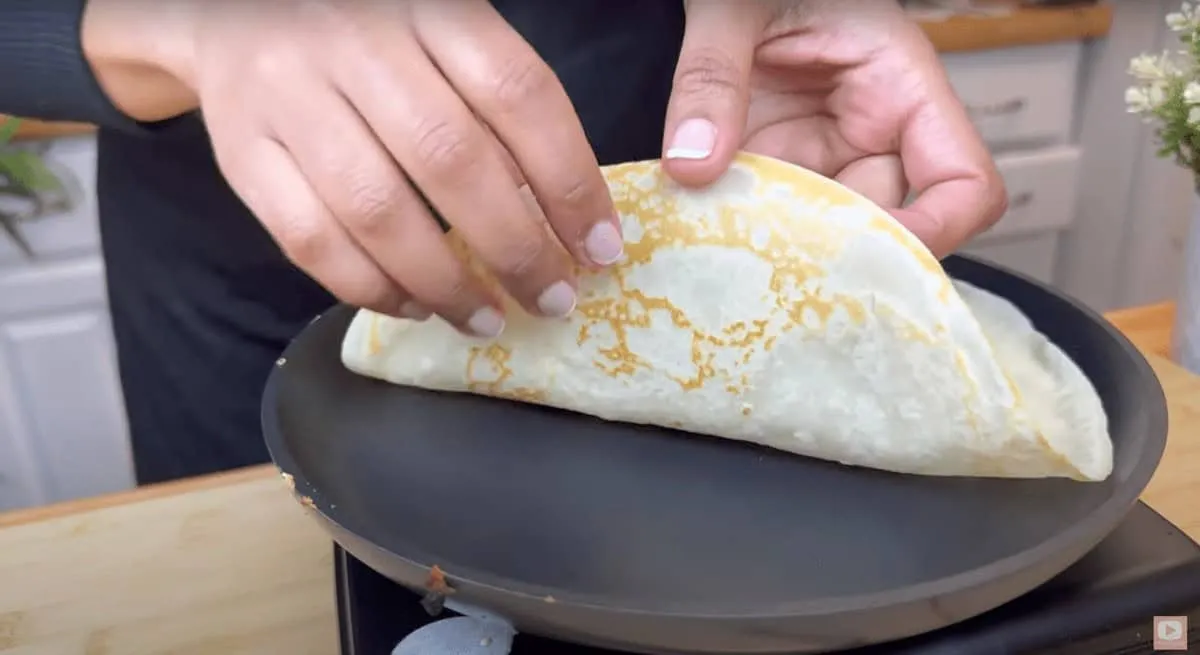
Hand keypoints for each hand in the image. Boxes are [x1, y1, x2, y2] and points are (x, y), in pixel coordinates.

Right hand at [84, 0, 623, 336]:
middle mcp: (356, 42)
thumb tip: (572, 216)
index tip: (599, 249)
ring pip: (377, 209)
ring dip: (444, 283)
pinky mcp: (243, 150)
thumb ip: (500, 105)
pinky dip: (369, 287)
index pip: (518, 94)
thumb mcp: (444, 34)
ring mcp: (290, 94)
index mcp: (429, 7)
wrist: (231, 12)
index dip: (569, 181)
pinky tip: (413, 306)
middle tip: (552, 299)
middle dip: (514, 247)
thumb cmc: (370, 35)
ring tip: (487, 319)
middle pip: (450, 158)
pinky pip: (309, 238)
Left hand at [660, 0, 1005, 257]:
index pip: (965, 183)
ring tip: (721, 248)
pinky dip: (738, 228)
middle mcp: (871, 131)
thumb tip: (694, 165)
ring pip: (819, 231)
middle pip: (882, 226)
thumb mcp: (733, 9)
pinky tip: (700, 231)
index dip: (934, 233)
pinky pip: (768, 215)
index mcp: (898, 85)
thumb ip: (711, 79)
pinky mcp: (775, 163)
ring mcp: (822, 154)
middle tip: (764, 264)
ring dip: (774, 246)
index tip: (870, 259)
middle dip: (828, 251)